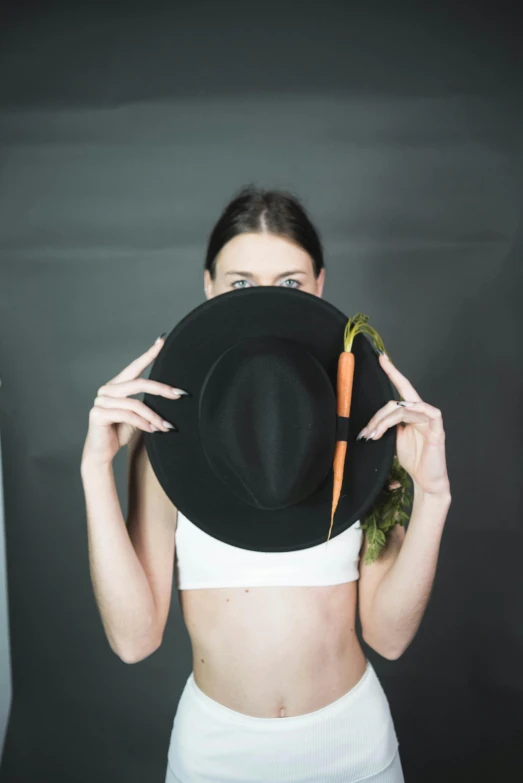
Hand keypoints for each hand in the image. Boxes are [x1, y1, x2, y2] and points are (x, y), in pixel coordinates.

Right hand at [81, 335, 187, 466]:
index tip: (162, 341)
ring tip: (166, 427)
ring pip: (135, 404)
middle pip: (139, 383)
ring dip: (154, 417)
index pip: (135, 367)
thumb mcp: (138, 415)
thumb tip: (172, 394)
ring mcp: (100, 400)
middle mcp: (107, 389)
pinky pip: (127, 416)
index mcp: (117, 385)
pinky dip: (143, 423)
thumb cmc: (120, 432)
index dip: (149, 354)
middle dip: (161, 389)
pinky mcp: (98, 413)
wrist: (102, 453)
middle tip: (179, 395)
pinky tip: (153, 430)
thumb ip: (147, 403)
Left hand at [357, 353, 450, 497]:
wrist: (425, 480)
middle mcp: (421, 412)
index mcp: (411, 413)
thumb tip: (371, 421)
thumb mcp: (394, 439)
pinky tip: (399, 422)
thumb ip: (388, 425)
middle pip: (396, 402)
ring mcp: (430, 419)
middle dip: (378, 416)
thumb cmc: (412, 459)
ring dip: (385, 421)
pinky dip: (409, 415)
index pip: (401, 389)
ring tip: (374, 436)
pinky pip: (425, 413)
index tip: (382, 358)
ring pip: (403, 408)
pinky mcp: (437, 428)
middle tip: (367, 432)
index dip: (392, 372)